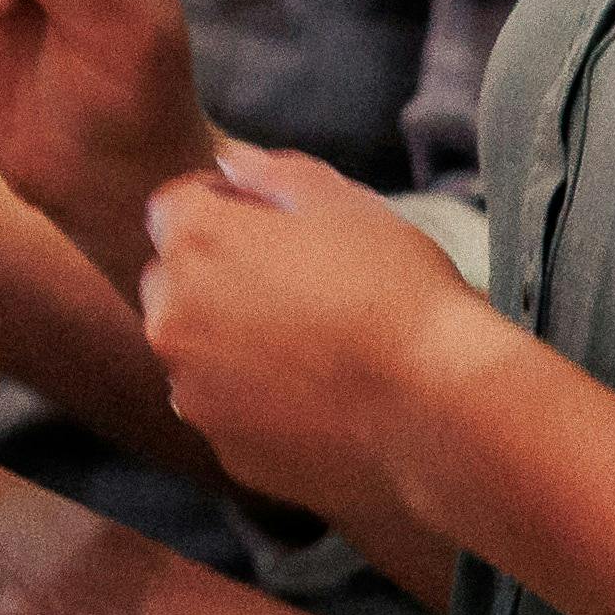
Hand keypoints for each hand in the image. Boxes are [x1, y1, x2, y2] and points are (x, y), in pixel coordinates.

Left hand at [139, 143, 518, 547]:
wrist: (444, 413)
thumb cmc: (400, 295)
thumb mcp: (344, 203)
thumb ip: (271, 173)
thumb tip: (230, 165)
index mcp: (194, 243)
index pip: (176, 208)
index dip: (227, 209)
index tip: (278, 228)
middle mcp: (171, 317)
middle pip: (173, 282)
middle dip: (216, 277)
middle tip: (299, 290)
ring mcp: (193, 391)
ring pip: (197, 353)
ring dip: (231, 344)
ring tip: (317, 350)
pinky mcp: (226, 450)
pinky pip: (230, 413)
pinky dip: (259, 404)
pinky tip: (323, 401)